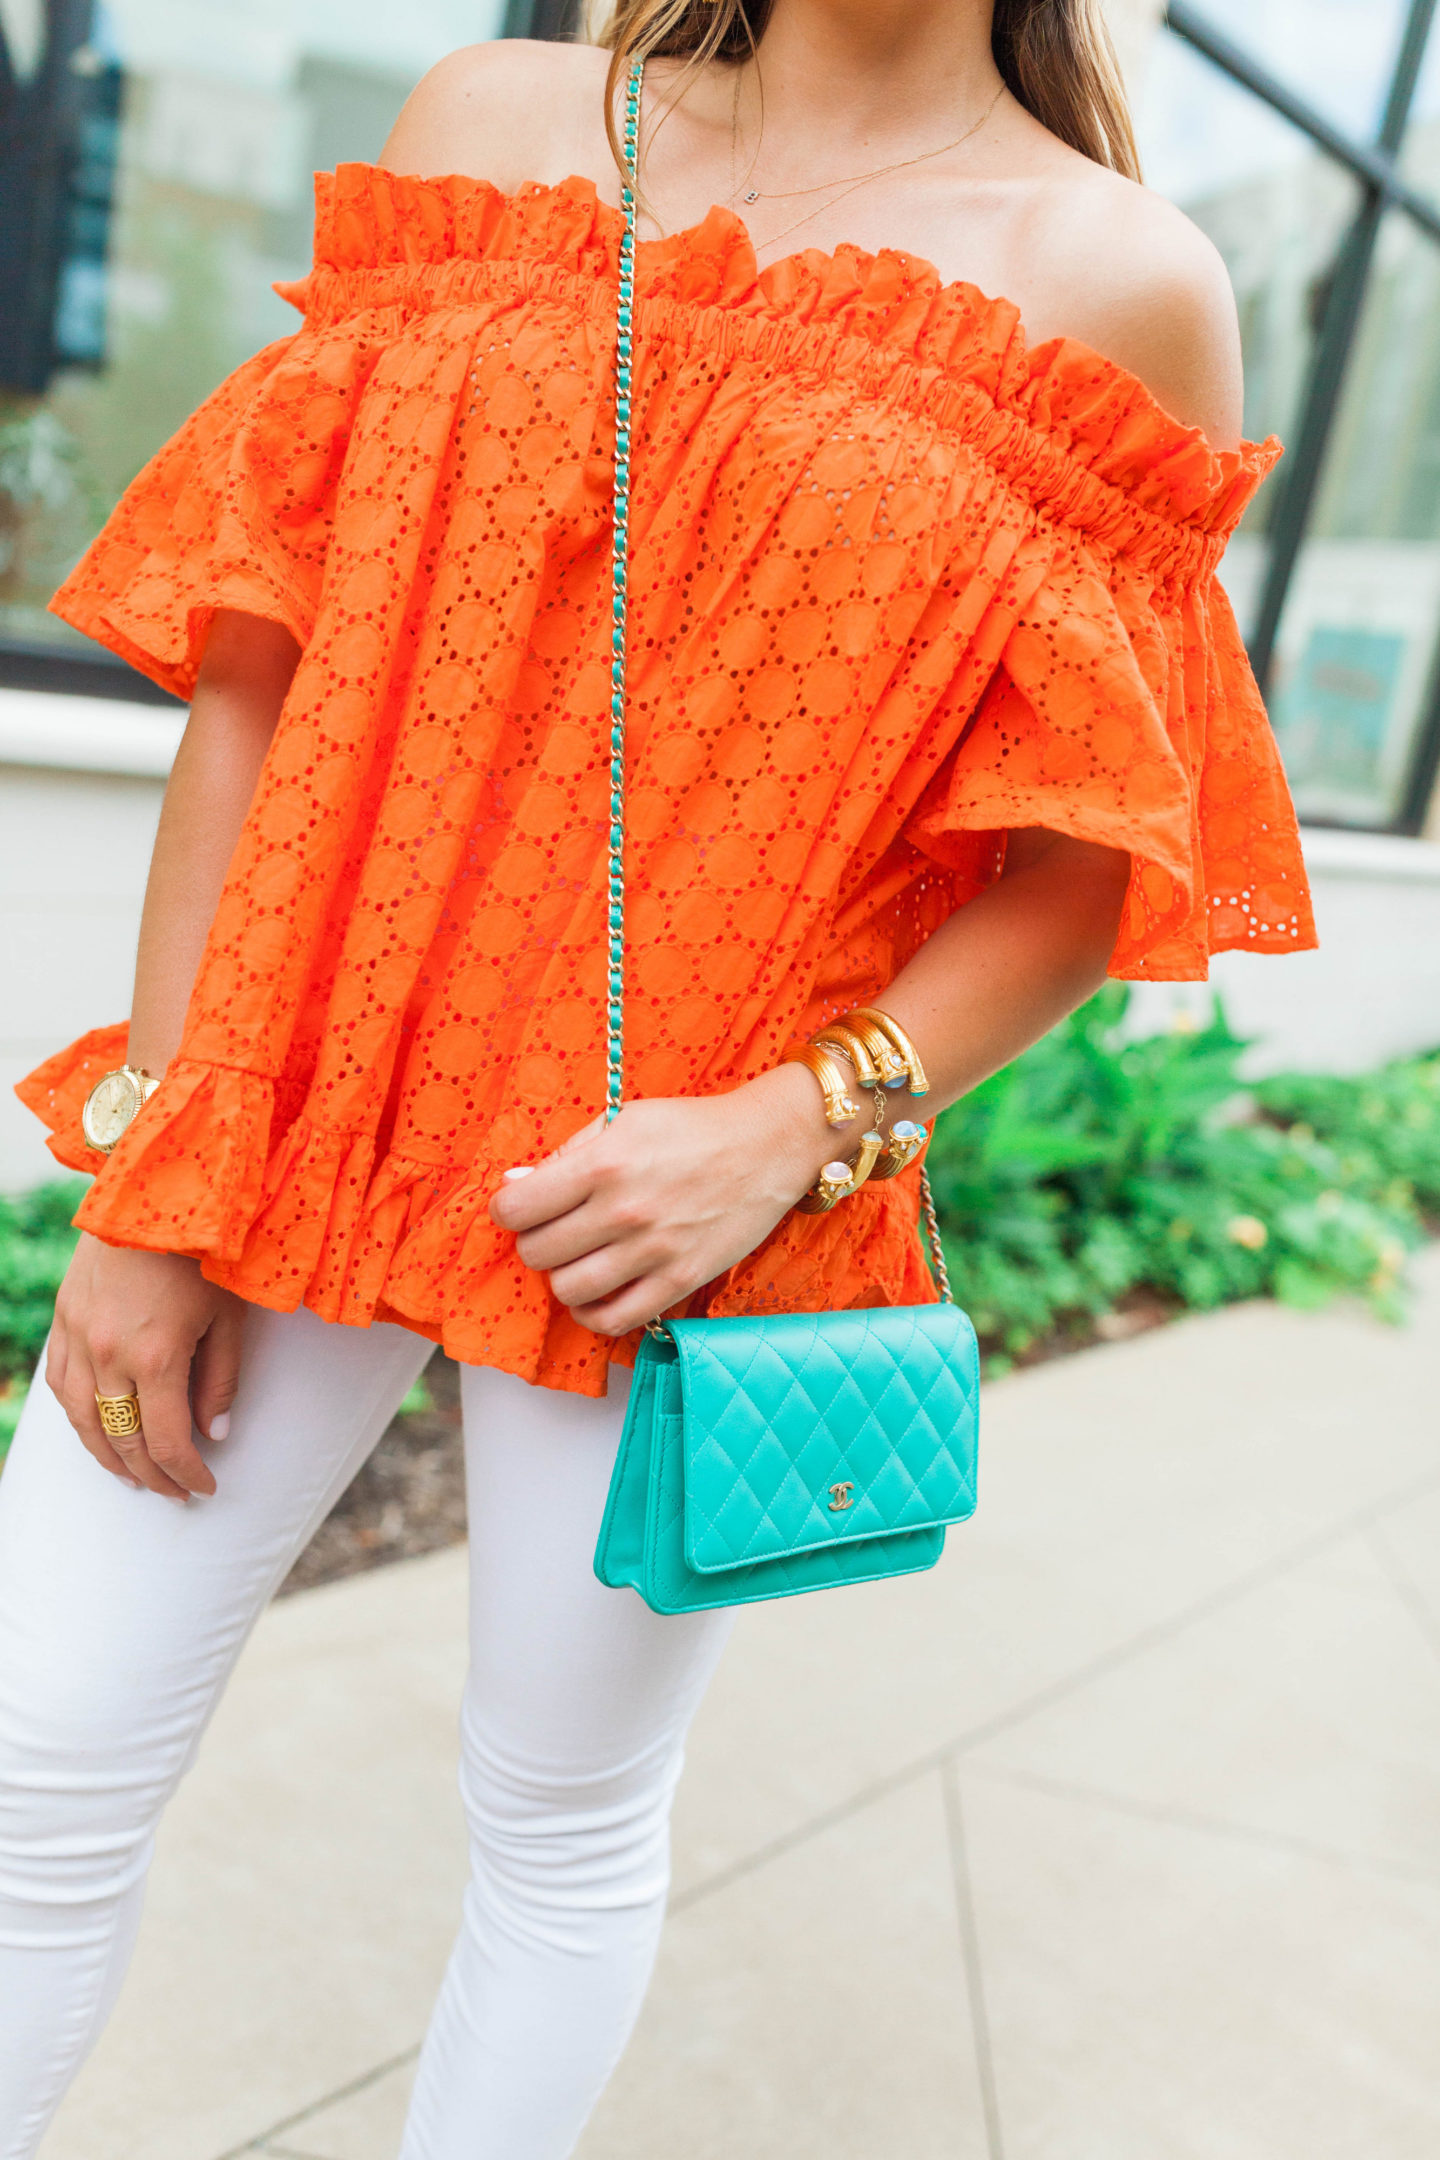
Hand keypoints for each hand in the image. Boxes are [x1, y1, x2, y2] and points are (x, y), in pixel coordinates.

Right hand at [47, 1235, 244, 1498]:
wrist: (154, 1191)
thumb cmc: (204, 1253)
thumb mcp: (229, 1318)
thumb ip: (220, 1381)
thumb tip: (214, 1435)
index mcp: (156, 1357)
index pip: (166, 1441)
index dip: (186, 1473)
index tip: (205, 1488)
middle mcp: (108, 1354)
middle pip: (122, 1438)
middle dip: (151, 1474)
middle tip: (174, 1492)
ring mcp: (78, 1336)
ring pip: (82, 1419)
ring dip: (108, 1455)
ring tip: (133, 1476)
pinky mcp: (64, 1318)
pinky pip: (61, 1384)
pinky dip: (79, 1416)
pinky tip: (97, 1428)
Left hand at [489, 1065, 843, 1335]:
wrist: (766, 1147)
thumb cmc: (691, 1128)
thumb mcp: (623, 1120)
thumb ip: (566, 1154)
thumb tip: (513, 1187)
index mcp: (604, 1162)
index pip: (518, 1208)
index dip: (508, 1210)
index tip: (520, 1207)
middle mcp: (624, 1210)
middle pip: (537, 1252)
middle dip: (535, 1241)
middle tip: (555, 1228)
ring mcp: (653, 1251)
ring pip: (567, 1290)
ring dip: (562, 1276)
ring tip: (579, 1257)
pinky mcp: (679, 1281)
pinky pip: (612, 1320)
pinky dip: (592, 1312)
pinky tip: (597, 1291)